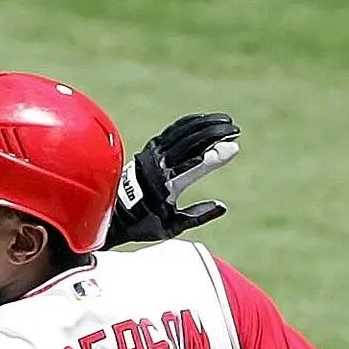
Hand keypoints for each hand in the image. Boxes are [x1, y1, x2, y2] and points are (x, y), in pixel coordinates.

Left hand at [108, 113, 241, 245]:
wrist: (113, 213)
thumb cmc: (143, 223)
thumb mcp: (172, 227)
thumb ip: (197, 216)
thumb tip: (221, 206)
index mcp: (166, 185)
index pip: (195, 165)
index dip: (216, 155)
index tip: (234, 147)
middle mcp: (159, 165)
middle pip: (191, 142)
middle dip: (215, 133)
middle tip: (236, 130)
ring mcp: (153, 154)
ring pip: (183, 132)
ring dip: (206, 124)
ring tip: (226, 121)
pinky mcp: (150, 148)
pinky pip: (174, 131)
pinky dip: (191, 124)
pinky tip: (204, 121)